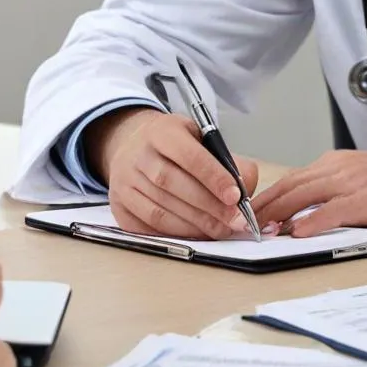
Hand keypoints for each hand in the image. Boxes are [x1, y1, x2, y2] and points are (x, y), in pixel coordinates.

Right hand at [86, 108, 258, 238]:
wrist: (131, 145)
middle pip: (174, 185)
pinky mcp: (119, 206)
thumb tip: (246, 187)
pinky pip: (149, 226)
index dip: (213, 177)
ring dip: (196, 224)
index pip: (189, 155)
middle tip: (235, 221)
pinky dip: (176, 233)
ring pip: (161, 209)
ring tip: (222, 230)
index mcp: (161, 132)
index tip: (236, 196)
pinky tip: (197, 234)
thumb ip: (224, 159)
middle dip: (209, 206)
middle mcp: (138, 156)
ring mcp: (124, 182)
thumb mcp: (199, 137)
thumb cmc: (173, 143)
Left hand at [252, 151, 366, 236]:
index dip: (269, 197)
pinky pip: (331, 211)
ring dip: (276, 214)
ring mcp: (354, 182)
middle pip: (289, 185)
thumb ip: (343, 192)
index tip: (251, 213)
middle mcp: (342, 167)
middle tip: (240, 224)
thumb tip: (315, 215)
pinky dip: (310, 222)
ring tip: (257, 232)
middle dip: (262, 206)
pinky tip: (296, 234)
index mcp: (341, 162)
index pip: (294, 178)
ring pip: (302, 195)